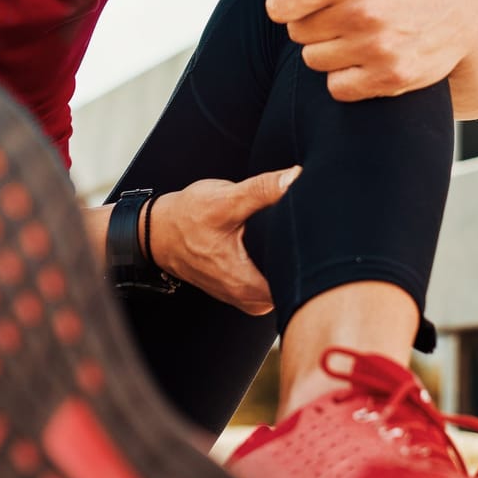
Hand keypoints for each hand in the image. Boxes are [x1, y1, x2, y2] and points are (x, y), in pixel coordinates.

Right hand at [147, 167, 299, 314]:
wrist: (159, 232)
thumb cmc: (187, 219)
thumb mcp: (224, 201)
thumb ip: (262, 191)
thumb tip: (295, 177)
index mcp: (249, 286)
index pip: (298, 281)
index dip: (313, 256)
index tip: (317, 230)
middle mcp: (252, 300)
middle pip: (296, 281)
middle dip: (305, 254)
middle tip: (307, 223)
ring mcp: (250, 298)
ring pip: (286, 281)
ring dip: (291, 256)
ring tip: (292, 229)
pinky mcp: (247, 291)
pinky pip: (275, 280)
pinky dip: (279, 260)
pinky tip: (278, 240)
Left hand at [264, 0, 477, 101]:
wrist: (462, 6)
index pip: (279, 4)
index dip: (287, 0)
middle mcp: (365, 12)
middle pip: (296, 32)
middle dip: (312, 22)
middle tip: (344, 12)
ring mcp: (379, 48)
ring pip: (313, 60)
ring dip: (329, 49)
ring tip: (359, 32)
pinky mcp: (391, 79)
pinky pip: (336, 87)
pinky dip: (346, 76)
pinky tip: (367, 57)